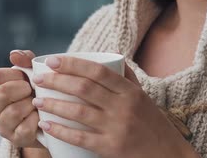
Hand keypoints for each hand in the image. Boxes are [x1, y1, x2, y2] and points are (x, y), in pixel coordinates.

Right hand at [0, 50, 44, 148]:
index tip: (25, 77)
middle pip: (1, 93)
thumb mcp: (31, 72)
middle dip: (22, 89)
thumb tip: (13, 55)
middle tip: (32, 89)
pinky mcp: (16, 139)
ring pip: (13, 112)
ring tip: (38, 103)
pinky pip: (25, 128)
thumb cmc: (36, 90)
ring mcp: (3, 124)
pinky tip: (41, 116)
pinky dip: (37, 120)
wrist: (48, 117)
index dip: (14, 74)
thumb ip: (24, 59)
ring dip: (31, 104)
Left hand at [30, 56, 199, 157]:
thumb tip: (111, 57)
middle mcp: (123, 107)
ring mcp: (117, 128)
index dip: (73, 64)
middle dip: (56, 81)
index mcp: (129, 91)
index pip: (97, 71)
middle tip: (39, 79)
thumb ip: (126, 78)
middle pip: (83, 88)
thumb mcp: (143, 97)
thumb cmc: (152, 124)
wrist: (169, 155)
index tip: (53, 61)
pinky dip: (60, 130)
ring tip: (37, 100)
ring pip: (78, 112)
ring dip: (53, 105)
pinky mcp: (111, 148)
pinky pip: (80, 138)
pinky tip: (46, 125)